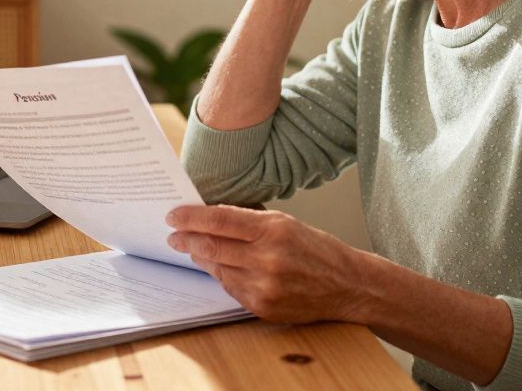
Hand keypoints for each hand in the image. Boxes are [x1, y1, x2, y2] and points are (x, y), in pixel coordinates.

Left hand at [166, 204, 367, 323]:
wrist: (347, 285)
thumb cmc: (317, 249)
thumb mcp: (286, 223)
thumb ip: (249, 220)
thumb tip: (210, 217)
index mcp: (273, 230)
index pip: (219, 220)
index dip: (191, 217)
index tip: (174, 216)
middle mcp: (267, 258)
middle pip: (212, 246)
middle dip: (187, 239)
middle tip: (173, 235)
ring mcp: (264, 285)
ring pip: (217, 269)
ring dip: (201, 258)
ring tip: (194, 250)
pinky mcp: (262, 306)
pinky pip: (230, 288)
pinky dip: (222, 276)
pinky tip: (220, 267)